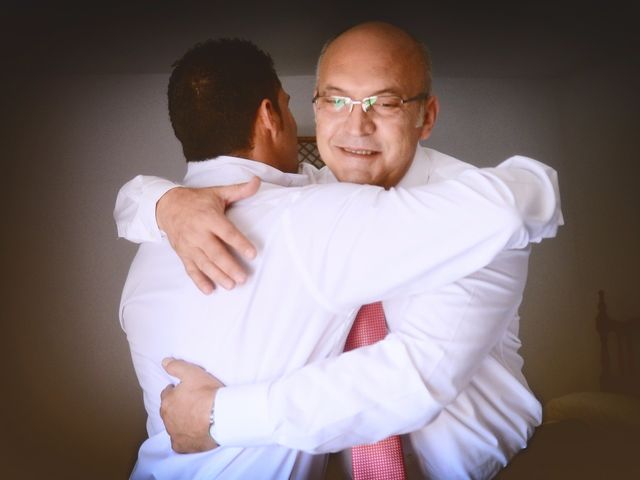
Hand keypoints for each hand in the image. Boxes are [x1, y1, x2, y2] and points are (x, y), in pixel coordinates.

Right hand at [156, 177, 260, 293]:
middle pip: (215, 252)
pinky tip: (209, 290)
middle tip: (243, 277)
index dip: (240, 243)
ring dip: (217, 276)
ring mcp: (189, 245)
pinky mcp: (183, 253)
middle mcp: (198, 233)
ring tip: (231, 285)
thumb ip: (239, 190)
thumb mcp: (217, 192)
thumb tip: (257, 181)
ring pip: (204, 263)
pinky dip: (199, 281)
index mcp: (208, 217)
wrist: (166, 206)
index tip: (252, 254)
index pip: (226, 232)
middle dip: (229, 266)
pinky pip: (190, 269)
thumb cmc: (197, 200)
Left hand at [160, 357, 223, 453]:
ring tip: (194, 418)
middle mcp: (167, 419)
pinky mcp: (183, 446)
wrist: (219, 417)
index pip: (167, 394)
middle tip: (190, 403)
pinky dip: (184, 439)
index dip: (175, 391)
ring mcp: (174, 433)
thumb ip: (176, 366)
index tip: (184, 390)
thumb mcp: (192, 373)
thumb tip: (164, 361)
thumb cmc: (206, 394)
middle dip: (176, 407)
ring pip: (174, 427)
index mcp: (167, 402)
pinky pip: (180, 443)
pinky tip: (192, 434)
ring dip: (180, 422)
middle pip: (169, 411)